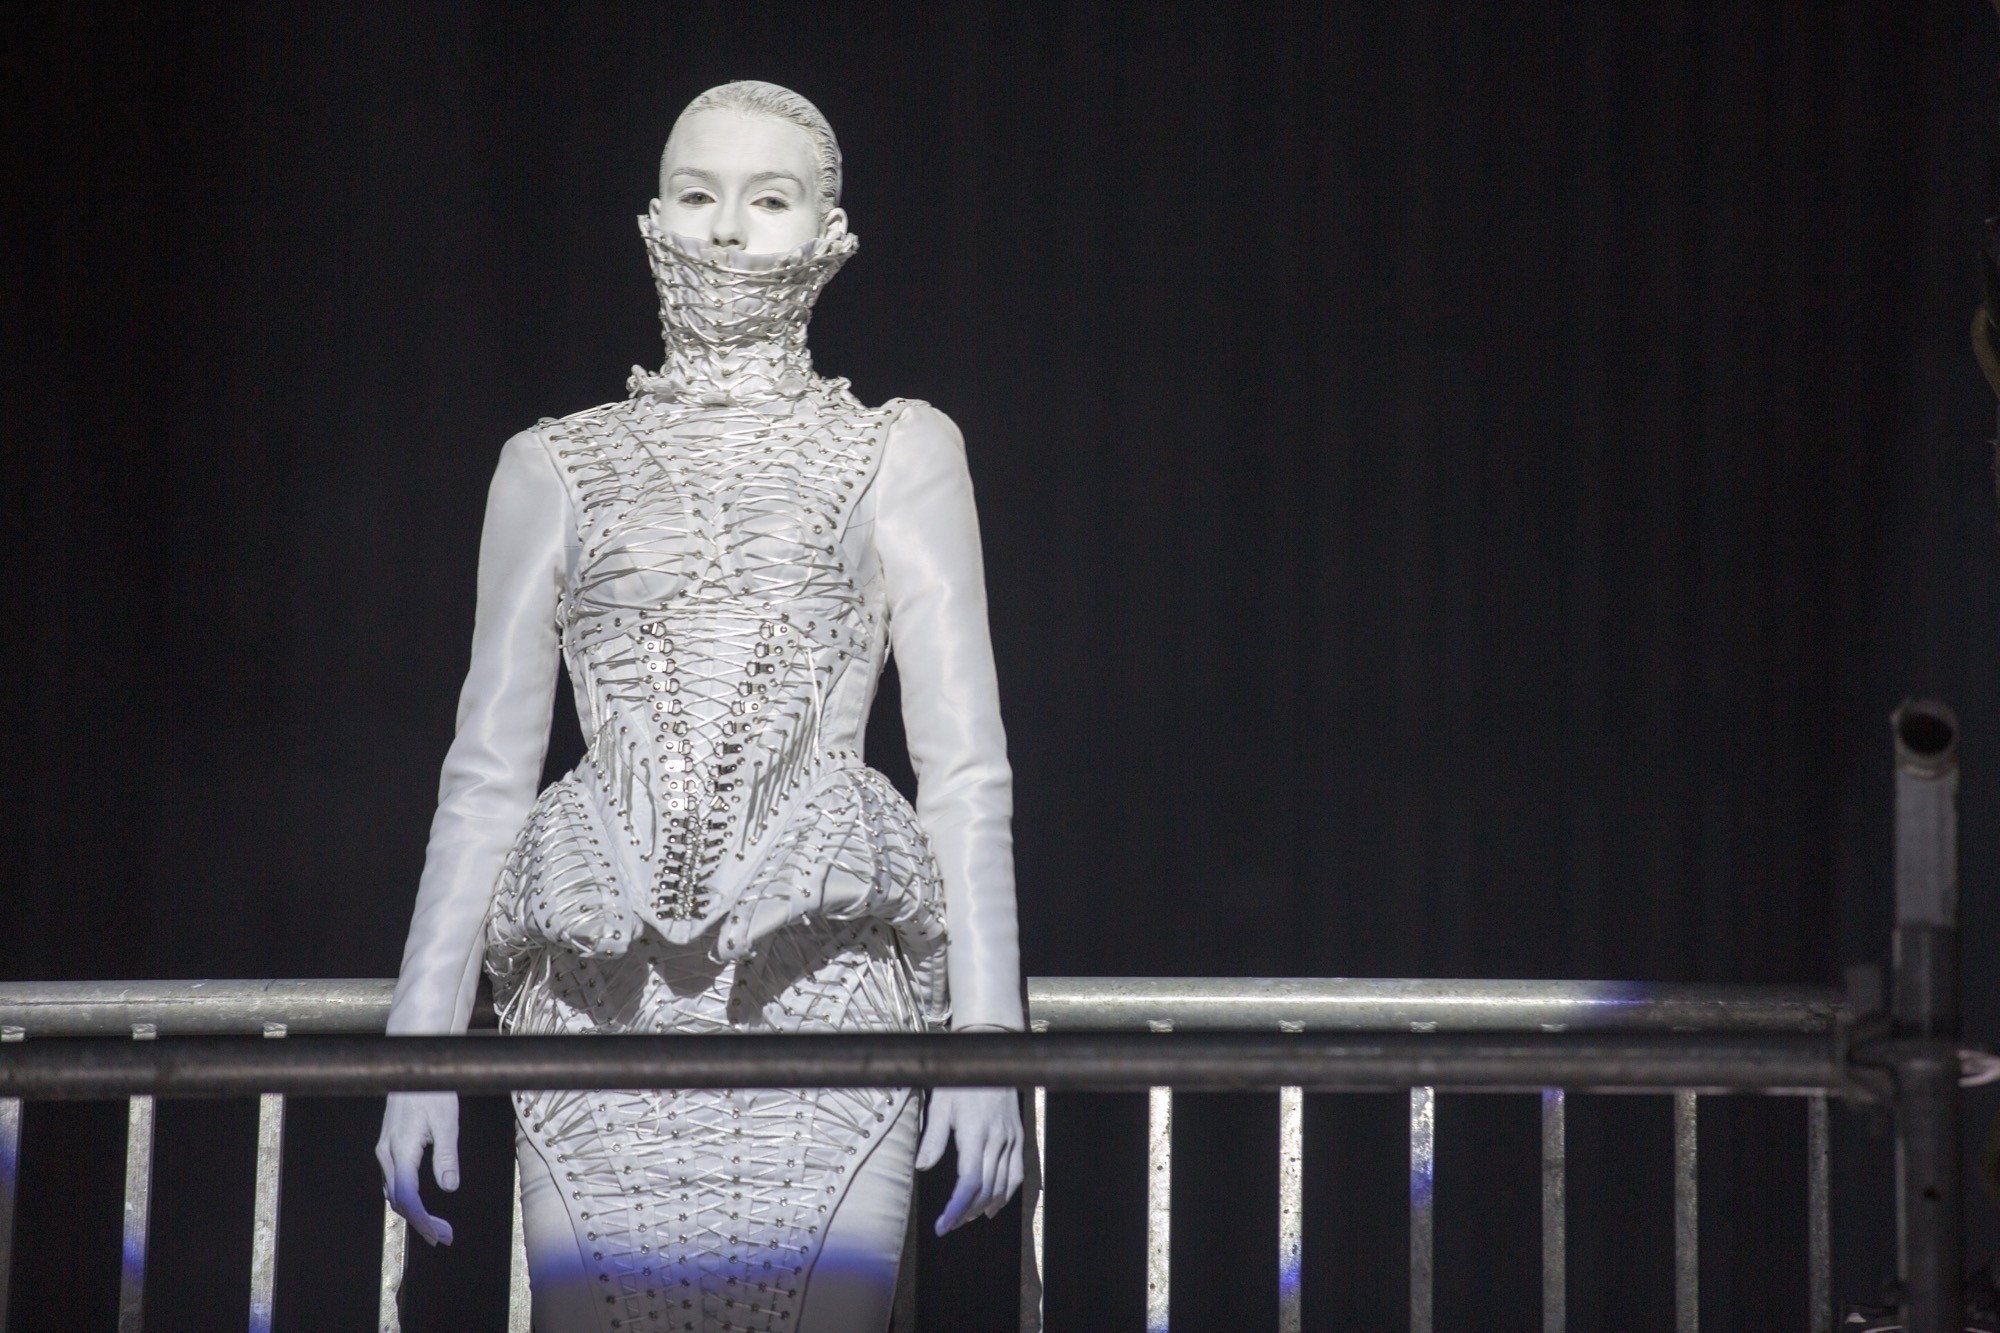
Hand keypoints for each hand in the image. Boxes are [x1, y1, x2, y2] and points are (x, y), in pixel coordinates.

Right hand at [375, 1091, 460, 1245]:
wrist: (412, 1068)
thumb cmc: (432, 1091)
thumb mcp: (447, 1122)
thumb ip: (446, 1156)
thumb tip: (449, 1187)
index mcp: (401, 1150)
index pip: (407, 1197)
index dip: (422, 1219)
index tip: (438, 1234)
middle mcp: (387, 1154)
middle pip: (399, 1200)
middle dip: (420, 1221)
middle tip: (443, 1236)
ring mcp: (384, 1150)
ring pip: (394, 1192)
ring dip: (413, 1212)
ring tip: (436, 1226)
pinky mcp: (388, 1146)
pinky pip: (393, 1181)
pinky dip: (407, 1197)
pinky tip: (421, 1204)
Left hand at [915, 1087, 1022, 1235]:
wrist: (992, 1060)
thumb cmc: (961, 1079)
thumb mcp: (941, 1103)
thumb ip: (933, 1137)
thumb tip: (922, 1166)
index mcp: (976, 1132)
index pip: (970, 1181)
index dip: (956, 1207)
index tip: (943, 1224)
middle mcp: (997, 1139)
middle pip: (986, 1189)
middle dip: (966, 1212)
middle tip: (949, 1224)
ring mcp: (1011, 1139)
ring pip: (1002, 1185)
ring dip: (984, 1206)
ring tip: (966, 1218)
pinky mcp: (1018, 1137)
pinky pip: (1016, 1173)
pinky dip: (1006, 1193)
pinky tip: (993, 1204)